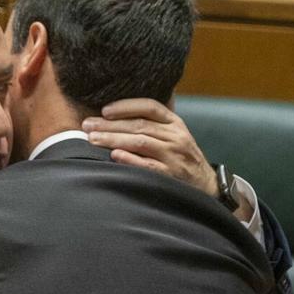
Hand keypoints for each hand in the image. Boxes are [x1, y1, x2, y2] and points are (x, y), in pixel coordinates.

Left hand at [83, 98, 217, 197]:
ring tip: (92, 139)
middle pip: (139, 125)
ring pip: (140, 142)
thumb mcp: (175, 136)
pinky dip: (130, 160)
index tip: (104, 110)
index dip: (126, 106)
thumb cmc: (182, 159)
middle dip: (109, 125)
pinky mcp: (170, 176)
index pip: (150, 107)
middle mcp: (176, 137)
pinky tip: (114, 156)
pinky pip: (148, 166)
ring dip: (113, 139)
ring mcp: (174, 156)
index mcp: (175, 123)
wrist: (206, 187)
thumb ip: (154, 124)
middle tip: (87, 125)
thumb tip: (117, 114)